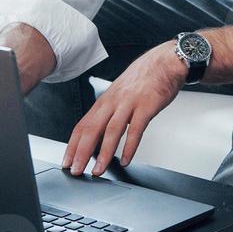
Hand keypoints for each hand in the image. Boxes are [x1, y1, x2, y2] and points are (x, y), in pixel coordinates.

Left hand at [62, 42, 184, 176]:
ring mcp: (129, 103)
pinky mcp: (146, 106)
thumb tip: (100, 130)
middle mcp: (114, 101)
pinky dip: (130, 147)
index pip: (82, 125)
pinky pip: (136, 130)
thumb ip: (110, 110)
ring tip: (98, 170)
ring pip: (112, 131)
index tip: (66, 161)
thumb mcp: (120, 91)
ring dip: (103, 154)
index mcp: (105, 100)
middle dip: (81, 153)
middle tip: (75, 170)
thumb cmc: (144, 77)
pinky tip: (126, 160)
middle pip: (92, 129)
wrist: (166, 61)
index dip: (72, 145)